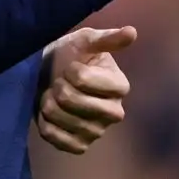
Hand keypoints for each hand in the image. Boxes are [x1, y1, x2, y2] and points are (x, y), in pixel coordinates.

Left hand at [37, 26, 136, 154]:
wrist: (47, 75)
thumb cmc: (70, 55)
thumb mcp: (86, 41)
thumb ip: (108, 38)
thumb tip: (132, 32)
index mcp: (120, 86)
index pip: (84, 79)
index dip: (71, 71)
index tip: (70, 66)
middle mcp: (115, 112)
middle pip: (76, 103)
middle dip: (60, 89)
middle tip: (59, 81)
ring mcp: (98, 131)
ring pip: (65, 121)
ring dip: (49, 105)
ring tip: (52, 95)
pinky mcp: (81, 146)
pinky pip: (59, 140)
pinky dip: (47, 126)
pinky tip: (49, 115)